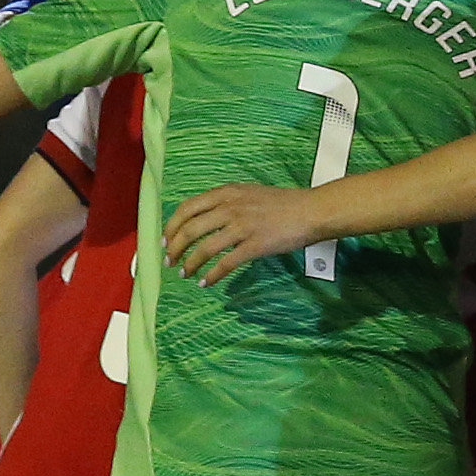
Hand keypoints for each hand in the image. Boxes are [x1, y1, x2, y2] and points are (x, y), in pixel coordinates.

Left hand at [163, 184, 325, 283]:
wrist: (311, 211)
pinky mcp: (255, 245)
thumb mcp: (248, 193)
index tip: (165, 240)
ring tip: (185, 274)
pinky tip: (206, 283)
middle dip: (175, 248)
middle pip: (191, 229)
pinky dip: (212, 275)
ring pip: (205, 248)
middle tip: (170, 261)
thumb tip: (205, 218)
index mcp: (226, 193)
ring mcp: (242, 226)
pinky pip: (226, 263)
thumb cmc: (283, 204)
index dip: (172, 226)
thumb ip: (226, 202)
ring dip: (190, 263)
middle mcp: (230, 208)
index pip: (187, 208)